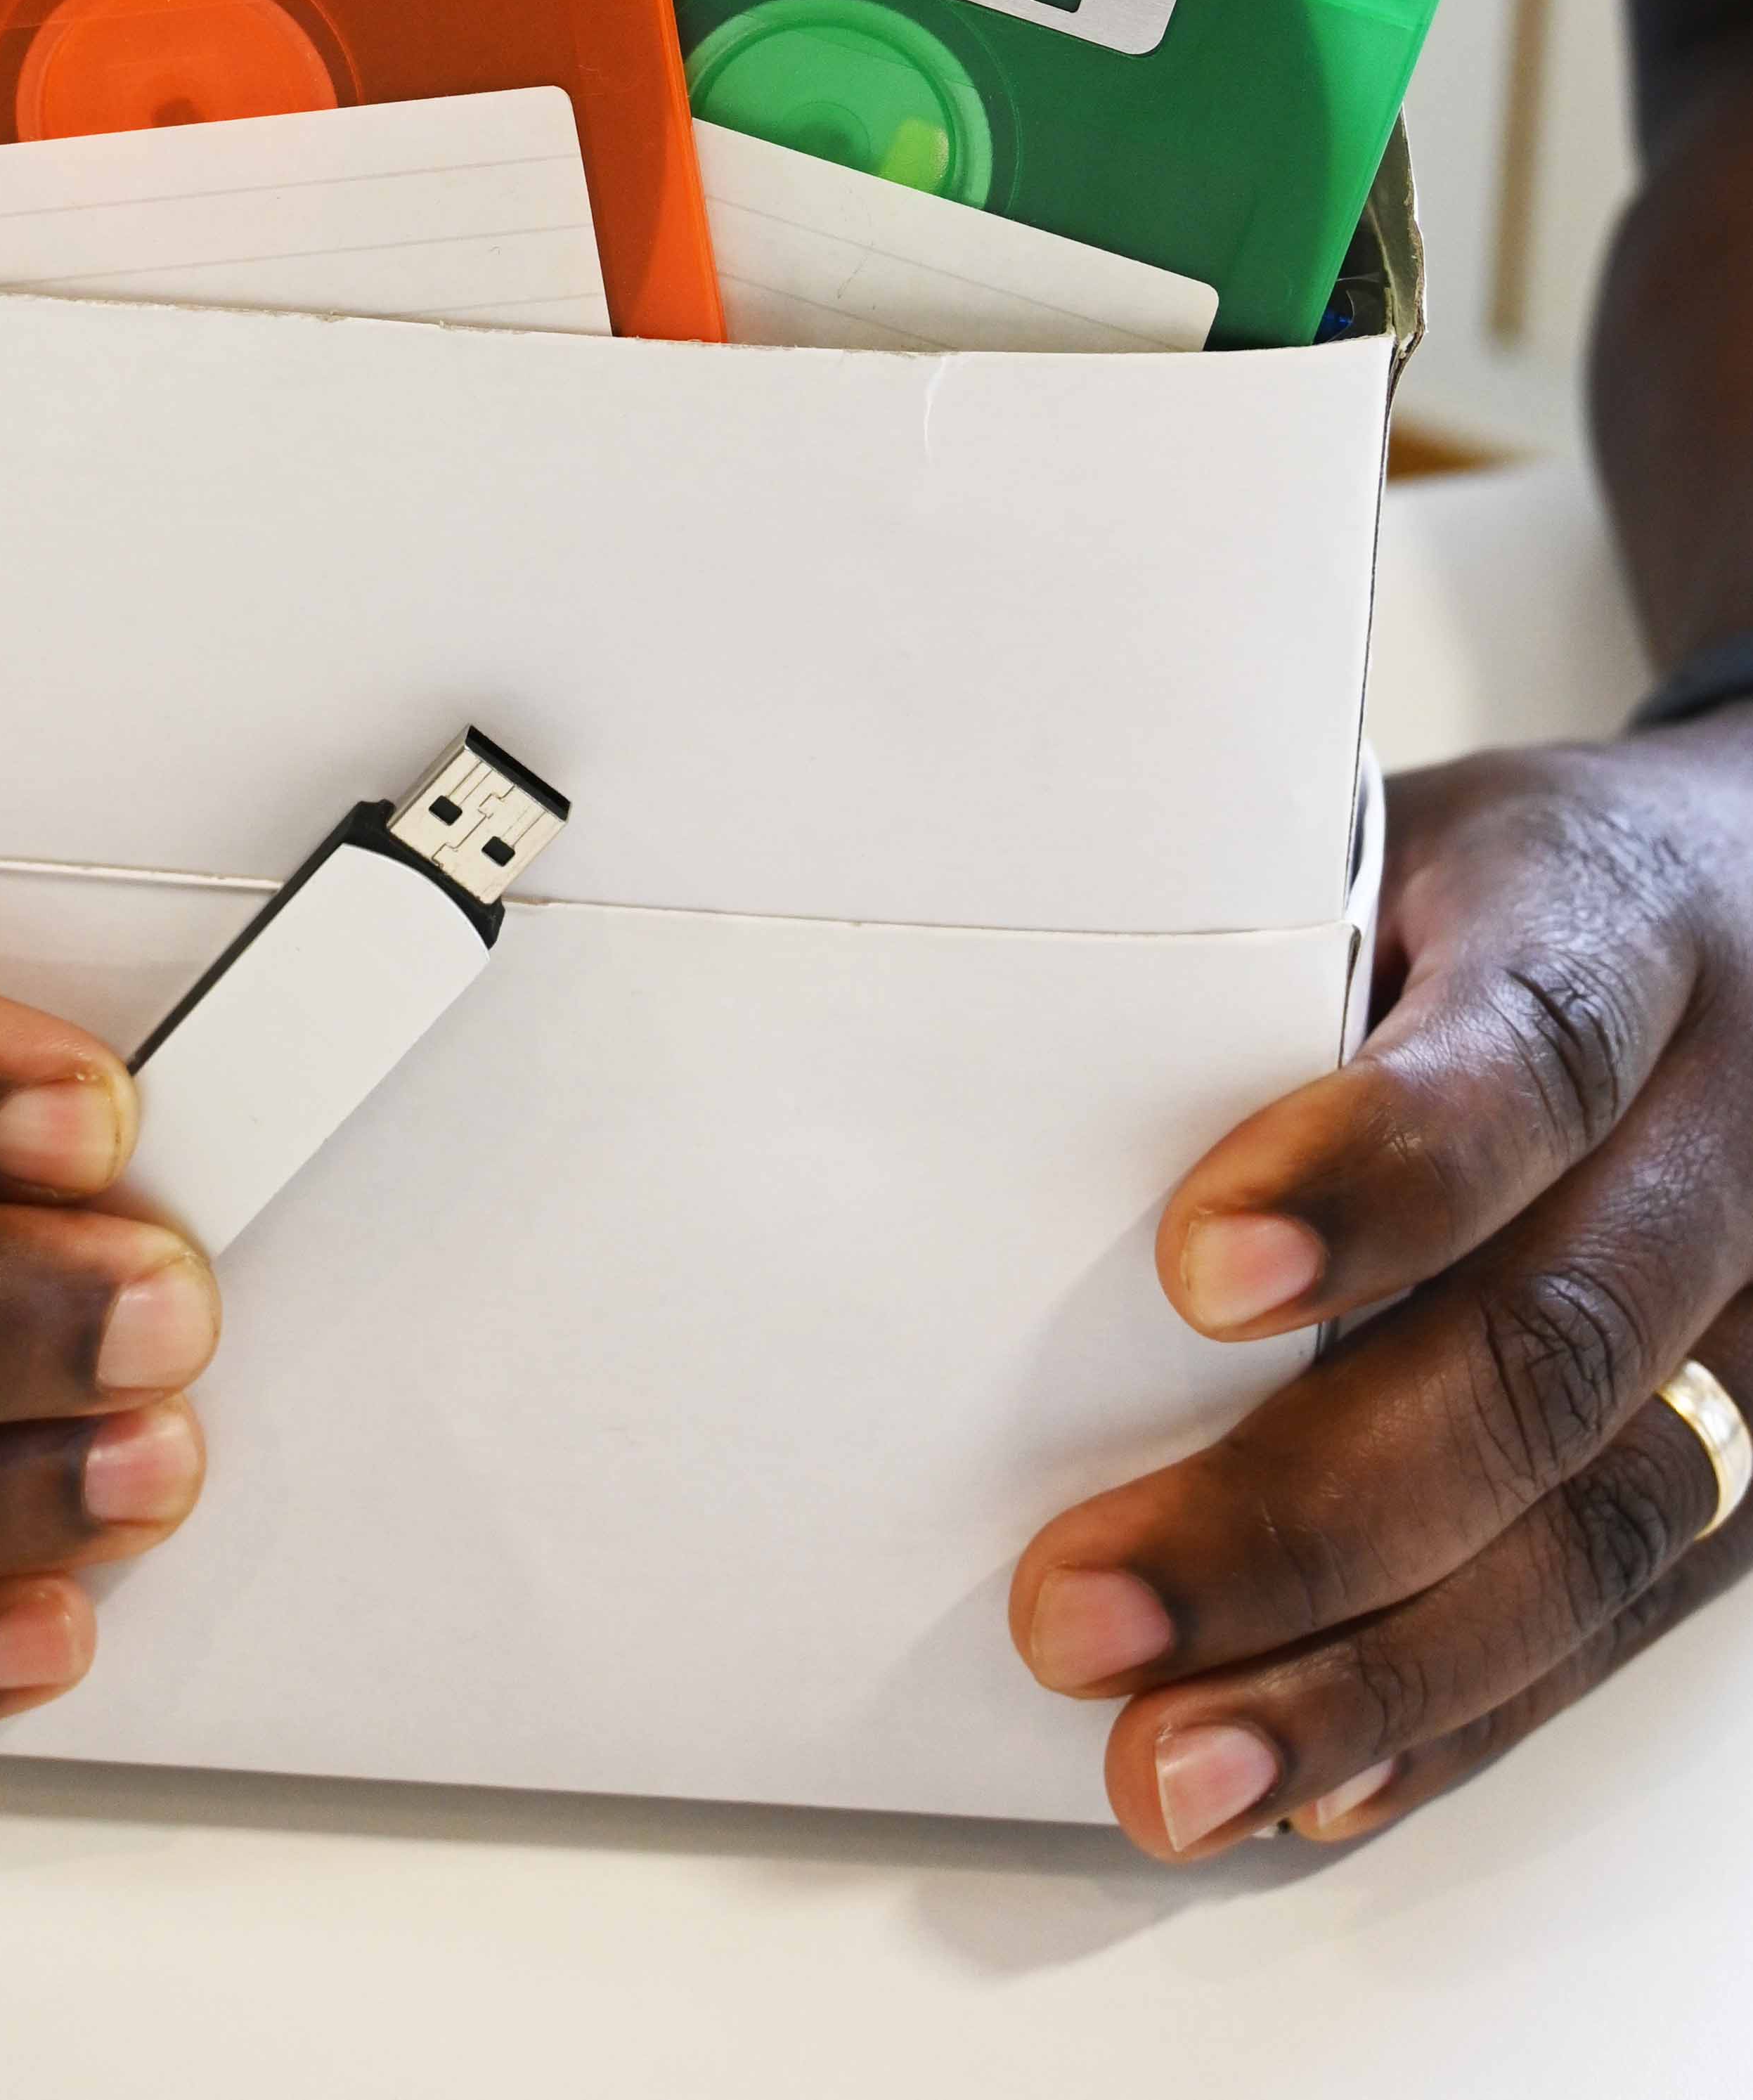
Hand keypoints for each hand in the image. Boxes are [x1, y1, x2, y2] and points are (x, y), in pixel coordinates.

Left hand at [1010, 721, 1752, 1855]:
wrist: (1750, 918)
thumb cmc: (1495, 896)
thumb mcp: (1383, 843)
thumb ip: (1234, 947)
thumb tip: (952, 1063)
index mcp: (1612, 937)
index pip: (1526, 1056)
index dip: (1380, 1173)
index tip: (1194, 1268)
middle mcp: (1718, 1141)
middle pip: (1551, 1347)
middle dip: (1309, 1506)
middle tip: (1089, 1603)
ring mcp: (1752, 1319)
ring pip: (1596, 1524)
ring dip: (1366, 1670)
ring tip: (1170, 1761)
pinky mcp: (1747, 1451)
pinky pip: (1618, 1611)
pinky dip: (1453, 1716)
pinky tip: (1311, 1782)